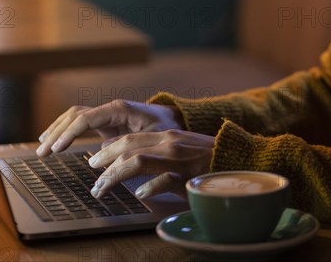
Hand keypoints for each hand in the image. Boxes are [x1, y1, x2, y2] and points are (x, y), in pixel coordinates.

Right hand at [37, 100, 184, 155]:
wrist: (178, 122)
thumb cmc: (169, 130)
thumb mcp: (153, 138)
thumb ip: (128, 145)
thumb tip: (101, 155)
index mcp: (119, 109)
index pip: (85, 119)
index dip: (68, 134)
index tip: (56, 149)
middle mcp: (109, 109)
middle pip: (74, 116)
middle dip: (56, 133)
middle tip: (42, 152)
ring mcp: (107, 115)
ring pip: (74, 118)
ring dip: (57, 131)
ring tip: (42, 147)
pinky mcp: (107, 124)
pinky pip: (80, 124)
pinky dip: (66, 131)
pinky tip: (55, 142)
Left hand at [88, 129, 213, 198]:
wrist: (239, 159)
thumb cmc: (207, 159)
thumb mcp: (180, 149)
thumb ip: (156, 151)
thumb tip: (129, 161)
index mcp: (166, 136)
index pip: (129, 138)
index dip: (107, 150)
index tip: (94, 163)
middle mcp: (169, 143)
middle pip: (127, 147)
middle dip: (103, 163)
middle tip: (91, 179)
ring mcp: (179, 159)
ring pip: (138, 161)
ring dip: (115, 176)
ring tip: (102, 189)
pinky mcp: (191, 175)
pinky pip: (166, 179)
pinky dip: (150, 186)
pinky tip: (140, 194)